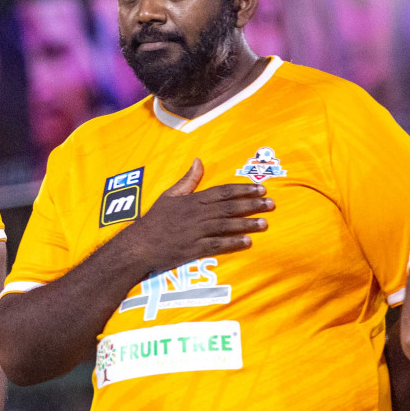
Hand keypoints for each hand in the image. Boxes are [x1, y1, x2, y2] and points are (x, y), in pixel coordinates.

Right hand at [115, 159, 273, 276]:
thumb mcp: (169, 195)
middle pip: (229, 208)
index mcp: (192, 200)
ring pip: (226, 225)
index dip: (243, 189)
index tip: (260, 188)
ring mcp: (195, 232)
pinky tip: (247, 242)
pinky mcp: (193, 249)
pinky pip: (216, 245)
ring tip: (265, 223)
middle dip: (252, 205)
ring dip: (247, 224)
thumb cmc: (154, 220)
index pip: (222, 192)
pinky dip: (232, 243)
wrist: (138, 245)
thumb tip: (199, 161)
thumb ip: (188, 180)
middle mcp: (196, 215)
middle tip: (271, 204)